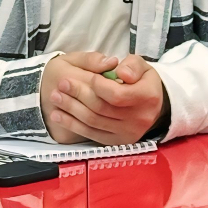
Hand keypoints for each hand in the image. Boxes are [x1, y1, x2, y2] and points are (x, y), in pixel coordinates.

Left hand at [42, 51, 166, 145]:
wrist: (152, 106)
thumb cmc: (141, 81)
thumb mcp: (142, 65)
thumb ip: (133, 65)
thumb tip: (121, 73)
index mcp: (147, 97)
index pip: (116, 94)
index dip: (98, 85)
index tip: (86, 75)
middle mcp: (139, 119)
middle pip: (101, 108)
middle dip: (78, 94)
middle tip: (62, 83)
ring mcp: (127, 134)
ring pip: (93, 121)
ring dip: (71, 109)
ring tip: (56, 96)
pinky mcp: (116, 142)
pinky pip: (91, 134)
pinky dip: (72, 125)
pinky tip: (58, 115)